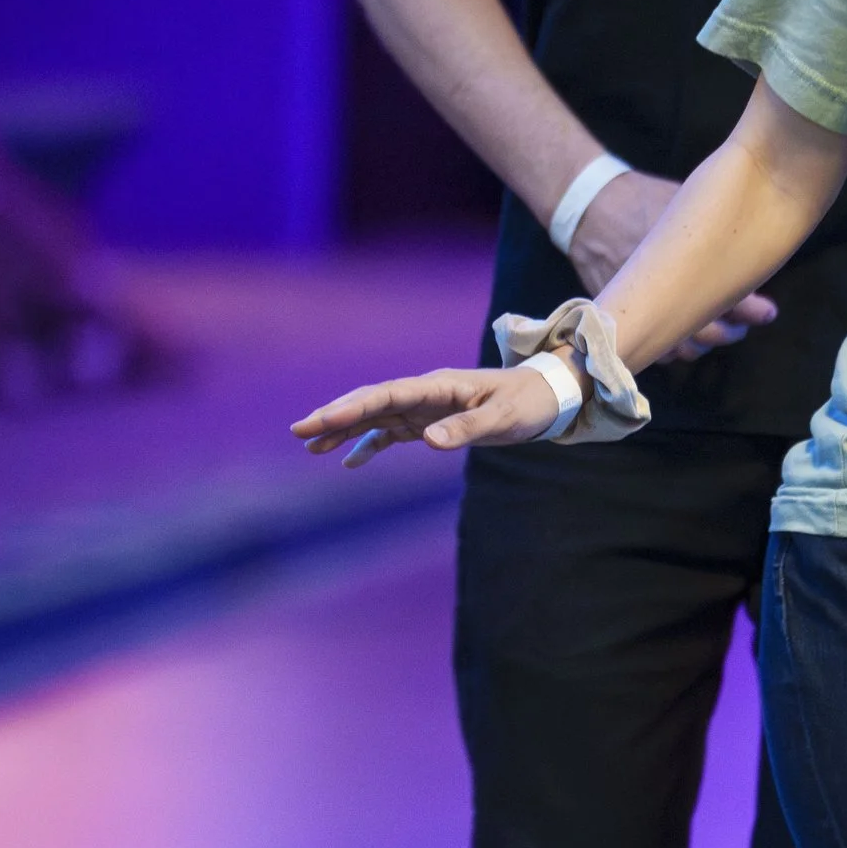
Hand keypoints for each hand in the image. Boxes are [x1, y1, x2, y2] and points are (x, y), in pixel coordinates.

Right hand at [292, 364, 564, 462]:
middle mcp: (426, 393)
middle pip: (371, 401)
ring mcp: (425, 407)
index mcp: (439, 386)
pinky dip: (369, 444)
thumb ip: (467, 428)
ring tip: (310, 447)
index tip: (323, 420)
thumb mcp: (503, 418)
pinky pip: (392, 432)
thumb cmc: (528, 403)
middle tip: (299, 431)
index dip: (353, 407)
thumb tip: (428, 441)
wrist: (548, 397)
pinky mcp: (431, 421)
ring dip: (344, 430)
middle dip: (335, 416)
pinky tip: (348, 461)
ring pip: (375, 416)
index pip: (387, 394)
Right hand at [571, 164, 778, 358]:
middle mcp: (664, 286)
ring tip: (716, 334)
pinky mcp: (619, 313)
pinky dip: (667, 349)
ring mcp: (639, 304)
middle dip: (731, 332)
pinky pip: (647, 345)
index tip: (768, 312)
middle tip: (743, 327)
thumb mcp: (684, 202)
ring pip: (678, 345)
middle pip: (706, 330)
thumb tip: (750, 249)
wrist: (590, 206)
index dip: (752, 310)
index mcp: (685, 258)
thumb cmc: (643, 198)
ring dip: (702, 345)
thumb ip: (714, 229)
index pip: (728, 296)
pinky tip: (682, 340)